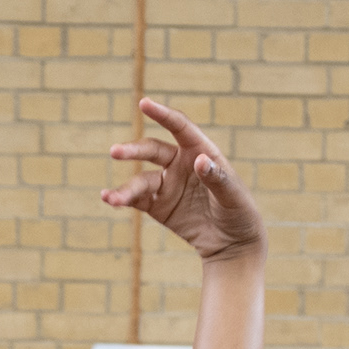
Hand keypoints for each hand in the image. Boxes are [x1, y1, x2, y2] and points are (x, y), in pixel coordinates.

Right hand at [102, 98, 267, 261]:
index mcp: (201, 151)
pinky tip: (108, 199)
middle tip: (115, 152)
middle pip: (152, 150)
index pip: (179, 127)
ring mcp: (167, 185)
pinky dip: (121, 199)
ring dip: (125, 188)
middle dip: (133, 151)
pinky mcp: (159, 206)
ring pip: (141, 180)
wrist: (233, 244)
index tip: (144, 103)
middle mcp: (180, 164)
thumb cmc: (239, 213)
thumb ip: (217, 178)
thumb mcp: (233, 196)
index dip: (162, 115)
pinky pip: (137, 199)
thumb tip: (200, 159)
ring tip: (110, 199)